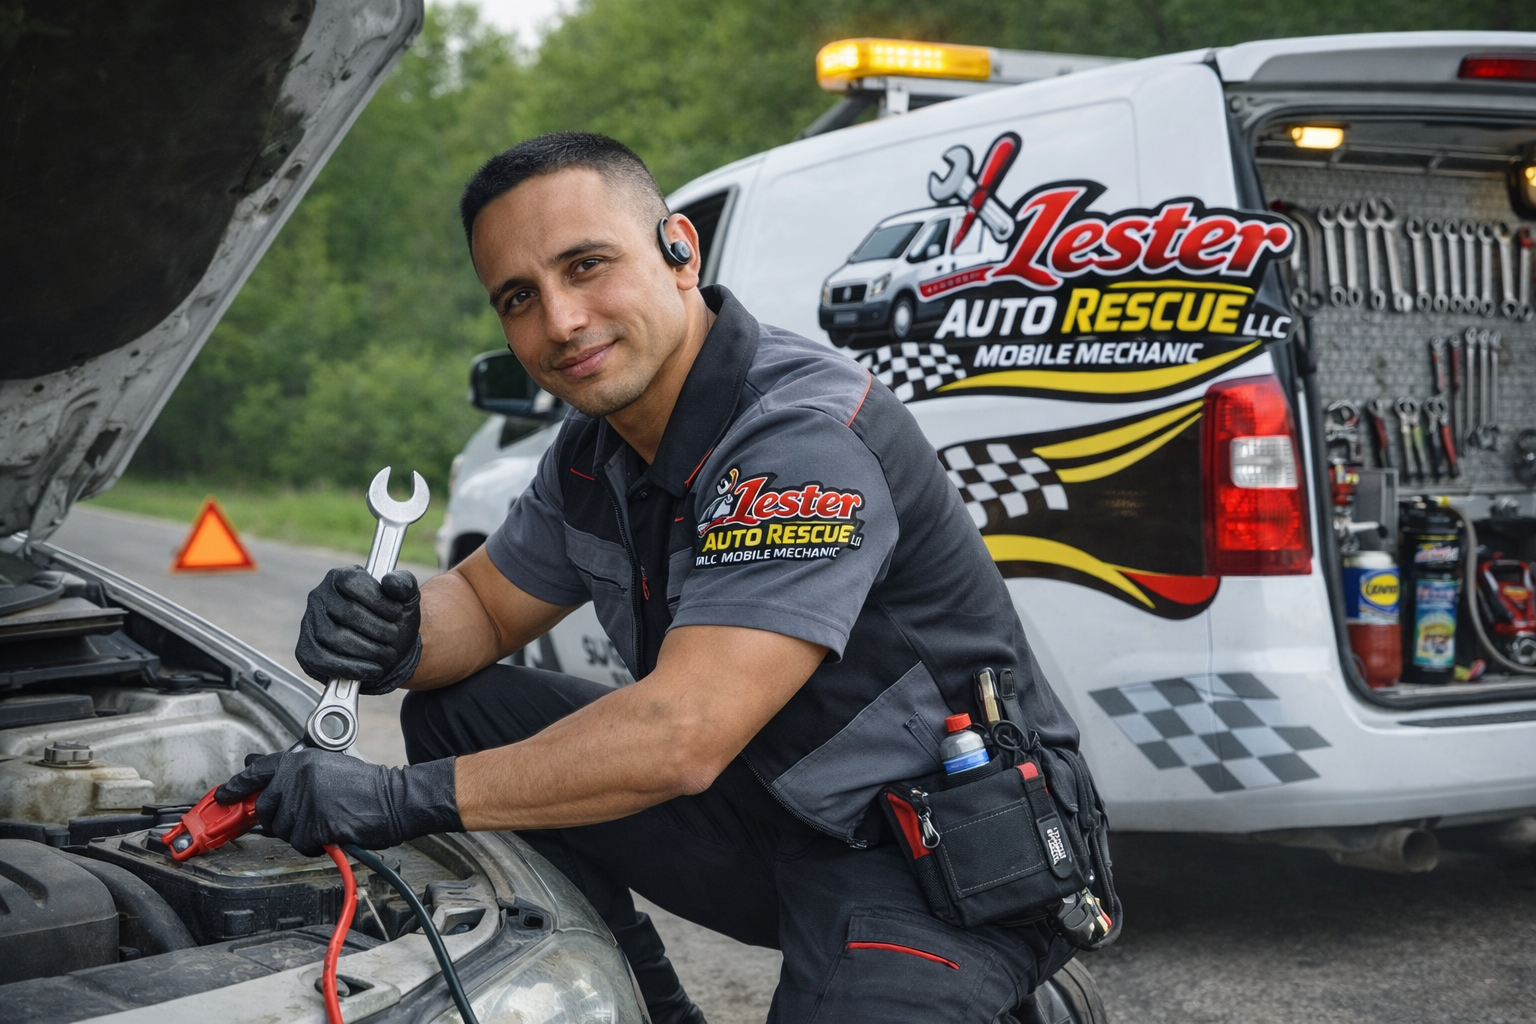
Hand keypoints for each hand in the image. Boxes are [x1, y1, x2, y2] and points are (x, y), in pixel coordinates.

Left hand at [215, 749, 460, 856]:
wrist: (396, 799)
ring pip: (283, 831)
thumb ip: (296, 774)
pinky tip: (333, 831)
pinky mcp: (314, 824)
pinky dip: (315, 844)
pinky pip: (301, 844)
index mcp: (301, 761)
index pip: (257, 772)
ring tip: (328, 820)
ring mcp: (304, 801)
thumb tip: (262, 779)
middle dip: (283, 819)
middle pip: (267, 810)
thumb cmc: (368, 786)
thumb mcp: (328, 768)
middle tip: (307, 818)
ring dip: (301, 833)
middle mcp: (297, 778)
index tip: (223, 795)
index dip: (237, 786)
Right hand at [296, 567, 421, 693]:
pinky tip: (373, 670)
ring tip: (387, 655)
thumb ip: (404, 584)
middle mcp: (319, 596)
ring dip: (368, 650)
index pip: (352, 583)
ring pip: (335, 637)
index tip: (397, 614)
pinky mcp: (305, 650)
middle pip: (346, 613)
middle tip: (394, 638)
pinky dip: (352, 668)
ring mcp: (309, 624)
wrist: (389, 651)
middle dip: (377, 629)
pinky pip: (323, 661)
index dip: (378, 600)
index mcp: (340, 577)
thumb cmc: (394, 621)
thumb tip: (390, 581)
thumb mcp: (407, 599)